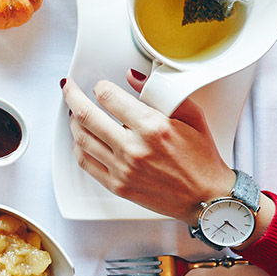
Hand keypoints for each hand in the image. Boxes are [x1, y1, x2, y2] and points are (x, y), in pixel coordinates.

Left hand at [60, 70, 235, 223]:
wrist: (206, 198)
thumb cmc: (201, 159)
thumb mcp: (191, 116)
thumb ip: (160, 93)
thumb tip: (132, 77)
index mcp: (152, 127)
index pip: (108, 97)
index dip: (100, 87)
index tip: (100, 86)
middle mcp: (133, 148)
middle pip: (86, 115)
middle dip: (72, 95)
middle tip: (69, 88)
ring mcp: (122, 169)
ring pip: (81, 138)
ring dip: (73, 120)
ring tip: (74, 111)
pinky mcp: (117, 186)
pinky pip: (85, 162)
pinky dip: (78, 146)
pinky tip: (81, 138)